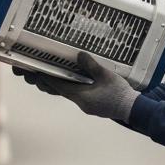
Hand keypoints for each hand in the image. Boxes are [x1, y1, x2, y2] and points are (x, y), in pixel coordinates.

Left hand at [12, 52, 137, 121]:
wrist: (133, 110)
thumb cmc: (121, 94)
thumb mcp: (107, 76)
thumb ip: (92, 66)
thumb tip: (79, 55)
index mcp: (81, 96)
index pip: (58, 86)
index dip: (46, 78)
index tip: (35, 70)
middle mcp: (80, 102)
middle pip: (57, 91)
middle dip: (44, 82)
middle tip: (31, 73)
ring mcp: (84, 104)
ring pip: (64, 93)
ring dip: (54, 85)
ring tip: (41, 75)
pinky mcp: (90, 104)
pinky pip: (73, 94)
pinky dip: (65, 87)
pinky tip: (64, 80)